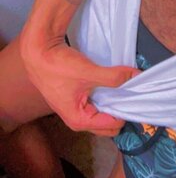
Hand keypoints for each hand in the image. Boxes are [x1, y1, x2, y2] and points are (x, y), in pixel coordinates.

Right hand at [20, 33, 141, 136]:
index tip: (136, 96)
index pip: (113, 125)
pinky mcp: (76, 98)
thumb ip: (114, 77)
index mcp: (80, 120)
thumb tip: (136, 76)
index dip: (126, 111)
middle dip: (121, 109)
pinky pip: (97, 102)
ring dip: (114, 101)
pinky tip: (112, 82)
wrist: (39, 52)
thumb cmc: (58, 66)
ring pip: (103, 112)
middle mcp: (78, 119)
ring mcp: (76, 109)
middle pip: (109, 123)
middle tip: (131, 91)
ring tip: (124, 86)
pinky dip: (106, 95)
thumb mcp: (89, 72)